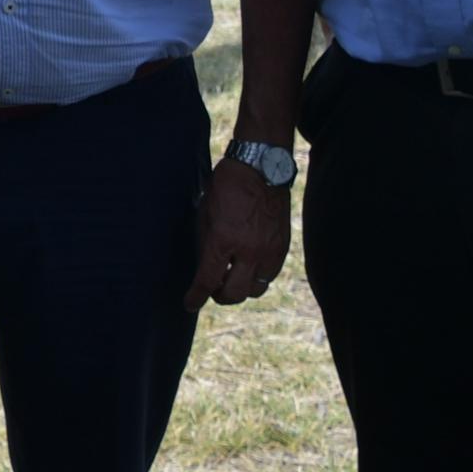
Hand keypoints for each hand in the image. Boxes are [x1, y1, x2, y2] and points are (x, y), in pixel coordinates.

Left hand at [184, 156, 291, 309]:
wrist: (260, 167)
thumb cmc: (226, 187)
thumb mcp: (205, 214)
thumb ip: (205, 244)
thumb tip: (203, 268)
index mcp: (224, 239)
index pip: (208, 280)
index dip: (196, 296)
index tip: (190, 304)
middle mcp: (249, 249)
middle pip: (235, 293)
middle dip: (220, 297)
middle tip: (212, 291)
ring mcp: (269, 250)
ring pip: (255, 289)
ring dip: (241, 289)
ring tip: (231, 279)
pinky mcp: (282, 247)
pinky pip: (270, 275)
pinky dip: (257, 277)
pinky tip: (247, 267)